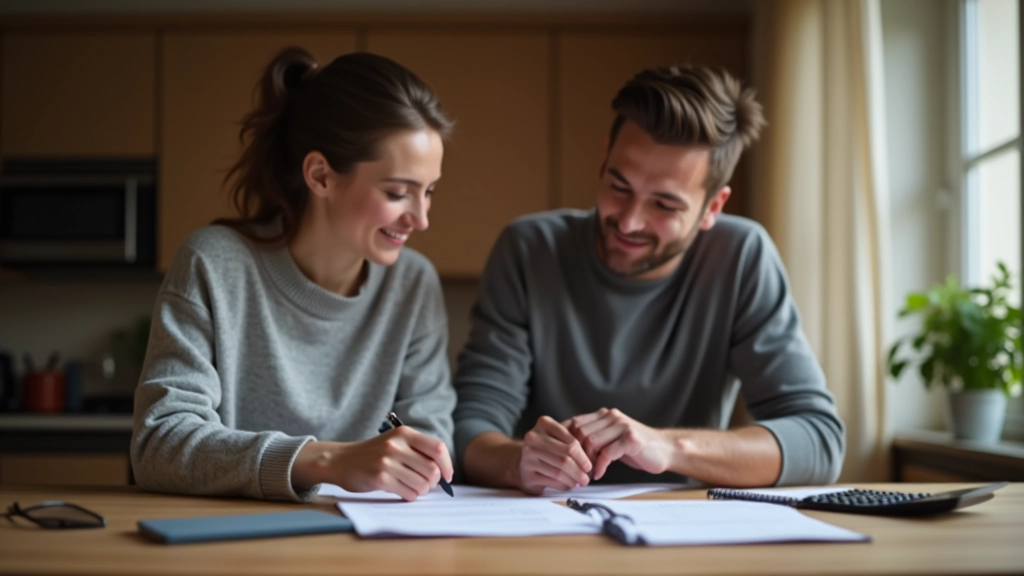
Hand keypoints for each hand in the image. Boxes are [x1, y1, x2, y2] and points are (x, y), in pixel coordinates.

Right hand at [293, 427, 452, 501]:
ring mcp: (387, 462)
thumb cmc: (373, 454)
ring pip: (422, 483)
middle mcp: (396, 445)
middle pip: (432, 469)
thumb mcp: (395, 442)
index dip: (447, 465)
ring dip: (422, 490)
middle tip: (427, 485)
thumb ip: (418, 451)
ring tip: (413, 488)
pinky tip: (403, 492)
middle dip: (434, 482)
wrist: (340, 460)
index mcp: (404, 433)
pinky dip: (410, 496)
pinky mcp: (379, 478)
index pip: (438, 448)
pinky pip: (408, 493)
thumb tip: (444, 472)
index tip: (447, 476)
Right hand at [516, 416, 592, 494]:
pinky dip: (563, 485)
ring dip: (573, 480)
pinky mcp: (526, 474)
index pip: (571, 442)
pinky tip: (568, 485)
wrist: (523, 462)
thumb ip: (574, 442)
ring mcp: (527, 456)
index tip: (590, 466)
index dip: (583, 456)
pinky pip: (551, 482)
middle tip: (587, 478)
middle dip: (579, 470)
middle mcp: (533, 438)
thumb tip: (594, 458)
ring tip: (580, 483)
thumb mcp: (558, 438)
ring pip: (559, 471)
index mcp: (544, 424)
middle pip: (565, 457)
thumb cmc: (547, 449)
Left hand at [565, 408, 674, 479]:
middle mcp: (612, 416)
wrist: (665, 449)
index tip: (565, 458)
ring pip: (591, 441)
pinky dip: (600, 466)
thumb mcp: (611, 438)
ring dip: (587, 461)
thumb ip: (594, 437)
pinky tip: (600, 474)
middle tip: (578, 469)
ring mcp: (622, 426)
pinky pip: (607, 453)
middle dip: (576, 453)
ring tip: (588, 473)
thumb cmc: (635, 448)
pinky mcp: (631, 439)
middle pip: (580, 432)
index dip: (566, 441)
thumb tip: (567, 447)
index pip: (574, 422)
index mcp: (604, 415)